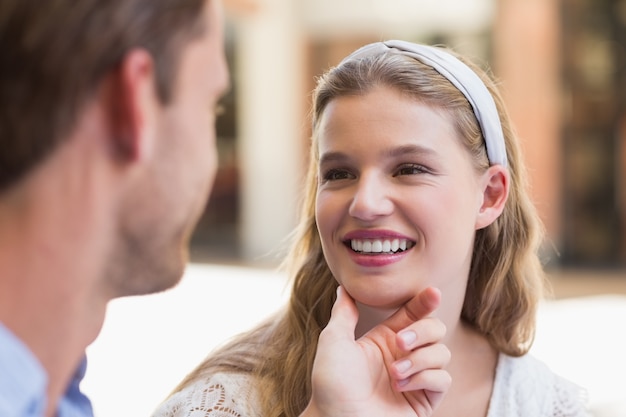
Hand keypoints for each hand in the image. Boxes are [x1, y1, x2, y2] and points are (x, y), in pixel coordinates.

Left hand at [302, 286, 450, 416]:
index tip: (432, 293)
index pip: (413, 313)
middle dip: (422, 330)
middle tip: (400, 342)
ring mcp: (415, 378)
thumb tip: (344, 289)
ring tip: (394, 373)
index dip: (425, 302)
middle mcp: (403, 356)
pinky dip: (424, 378)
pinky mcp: (424, 400)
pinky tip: (402, 385)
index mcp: (385, 339)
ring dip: (419, 359)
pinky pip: (442, 379)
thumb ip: (344, 314)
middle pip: (435, 329)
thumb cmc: (330, 384)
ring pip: (442, 353)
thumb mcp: (333, 341)